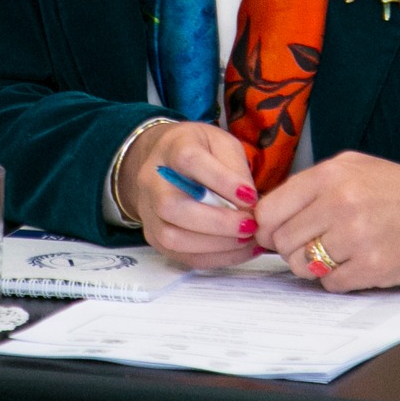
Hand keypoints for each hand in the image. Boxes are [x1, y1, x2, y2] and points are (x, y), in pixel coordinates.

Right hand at [119, 121, 259, 269]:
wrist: (165, 162)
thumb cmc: (199, 151)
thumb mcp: (222, 143)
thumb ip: (235, 166)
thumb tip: (248, 200)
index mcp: (171, 148)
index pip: (189, 161)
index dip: (221, 180)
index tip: (250, 196)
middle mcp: (152, 180)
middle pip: (171, 206)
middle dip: (216, 222)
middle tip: (249, 225)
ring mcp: (149, 211)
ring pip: (172, 237)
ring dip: (216, 244)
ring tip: (247, 239)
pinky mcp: (154, 236)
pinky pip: (181, 255)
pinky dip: (215, 257)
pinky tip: (239, 250)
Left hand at [254, 151, 399, 292]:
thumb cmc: (399, 189)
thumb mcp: (352, 168)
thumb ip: (308, 188)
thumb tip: (265, 218)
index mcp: (330, 175)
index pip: (269, 210)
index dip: (267, 226)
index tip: (274, 232)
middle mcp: (339, 203)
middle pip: (281, 241)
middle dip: (291, 247)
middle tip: (314, 243)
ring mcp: (355, 237)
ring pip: (302, 265)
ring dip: (313, 265)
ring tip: (338, 251)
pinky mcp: (372, 267)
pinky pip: (329, 284)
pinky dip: (338, 278)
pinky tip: (357, 262)